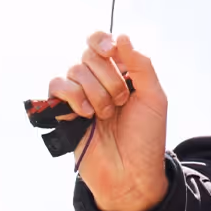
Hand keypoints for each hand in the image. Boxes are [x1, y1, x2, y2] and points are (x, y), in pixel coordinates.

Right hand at [47, 31, 169, 210]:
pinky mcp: (62, 112)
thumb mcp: (154, 97)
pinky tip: (87, 114)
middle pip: (89, 55)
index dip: (101, 41)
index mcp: (120, 73)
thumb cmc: (146, 137)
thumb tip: (122, 37)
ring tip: (107, 115)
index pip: (101, 42)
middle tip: (122, 102)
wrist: (130, 173)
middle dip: (109, 78)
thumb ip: (141, 65)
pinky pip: (56, 87)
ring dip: (96, 92)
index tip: (111, 52)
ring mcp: (78, 97)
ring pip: (74, 71)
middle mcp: (97, 81)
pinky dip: (73, 96)